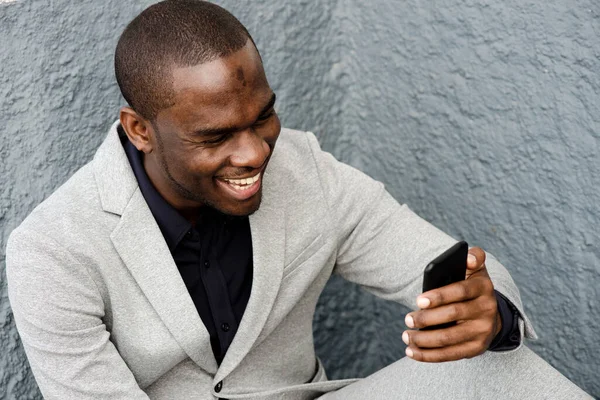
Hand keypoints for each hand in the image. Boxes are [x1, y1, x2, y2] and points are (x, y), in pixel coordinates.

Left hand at [402, 247, 501, 361]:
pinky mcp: (476, 348)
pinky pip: (450, 354)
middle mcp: (487, 310)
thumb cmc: (472, 287)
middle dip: (427, 319)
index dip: (439, 296)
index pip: (460, 291)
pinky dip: (428, 355)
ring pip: (449, 338)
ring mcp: (483, 331)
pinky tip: (411, 351)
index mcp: (483, 287)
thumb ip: (473, 257)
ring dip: (424, 339)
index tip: (418, 300)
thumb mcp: (475, 269)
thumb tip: (467, 256)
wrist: (490, 313)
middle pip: (453, 315)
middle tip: (407, 318)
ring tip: (406, 335)